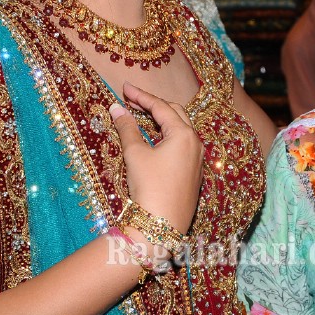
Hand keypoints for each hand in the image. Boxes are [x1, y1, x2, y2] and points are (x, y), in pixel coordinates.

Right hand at [109, 83, 202, 234]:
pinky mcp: (193, 174)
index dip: (141, 96)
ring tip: (140, 117)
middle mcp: (196, 144)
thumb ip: (127, 128)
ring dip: (161, 121)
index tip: (125, 87)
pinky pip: (181, 146)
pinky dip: (166, 137)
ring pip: (180, 130)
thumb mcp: (135, 154)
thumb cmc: (149, 187)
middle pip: (175, 114)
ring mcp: (197, 160)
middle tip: (132, 100)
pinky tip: (153, 140)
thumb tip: (117, 108)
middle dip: (153, 105)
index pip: (161, 107)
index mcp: (185, 134)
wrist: (161, 226)